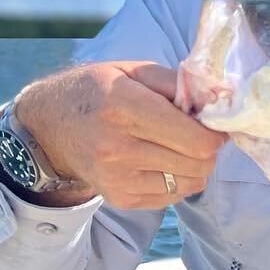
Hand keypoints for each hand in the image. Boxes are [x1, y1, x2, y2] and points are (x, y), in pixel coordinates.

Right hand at [13, 61, 227, 209]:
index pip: (198, 140)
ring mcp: (118, 178)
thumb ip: (178, 83)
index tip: (210, 123)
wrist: (50, 128)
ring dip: (196, 166)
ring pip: (192, 182)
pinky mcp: (120, 199)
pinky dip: (178, 180)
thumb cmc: (97, 92)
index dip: (215, 132)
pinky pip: (174, 196)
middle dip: (209, 148)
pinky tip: (162, 162)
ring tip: (178, 147)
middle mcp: (118, 147)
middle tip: (196, 134)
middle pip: (200, 163)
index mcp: (125, 108)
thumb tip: (219, 101)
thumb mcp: (133, 71)